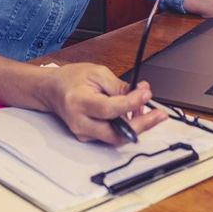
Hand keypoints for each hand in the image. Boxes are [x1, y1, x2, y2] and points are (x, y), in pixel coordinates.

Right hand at [44, 63, 166, 144]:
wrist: (53, 90)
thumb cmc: (72, 79)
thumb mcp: (97, 73)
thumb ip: (119, 86)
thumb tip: (140, 95)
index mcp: (79, 102)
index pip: (109, 109)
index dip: (131, 103)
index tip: (146, 94)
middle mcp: (80, 122)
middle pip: (115, 133)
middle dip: (142, 125)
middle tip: (159, 115)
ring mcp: (84, 133)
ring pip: (116, 138)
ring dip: (138, 126)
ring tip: (152, 112)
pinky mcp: (89, 137)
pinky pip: (112, 136)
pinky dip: (127, 127)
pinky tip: (137, 115)